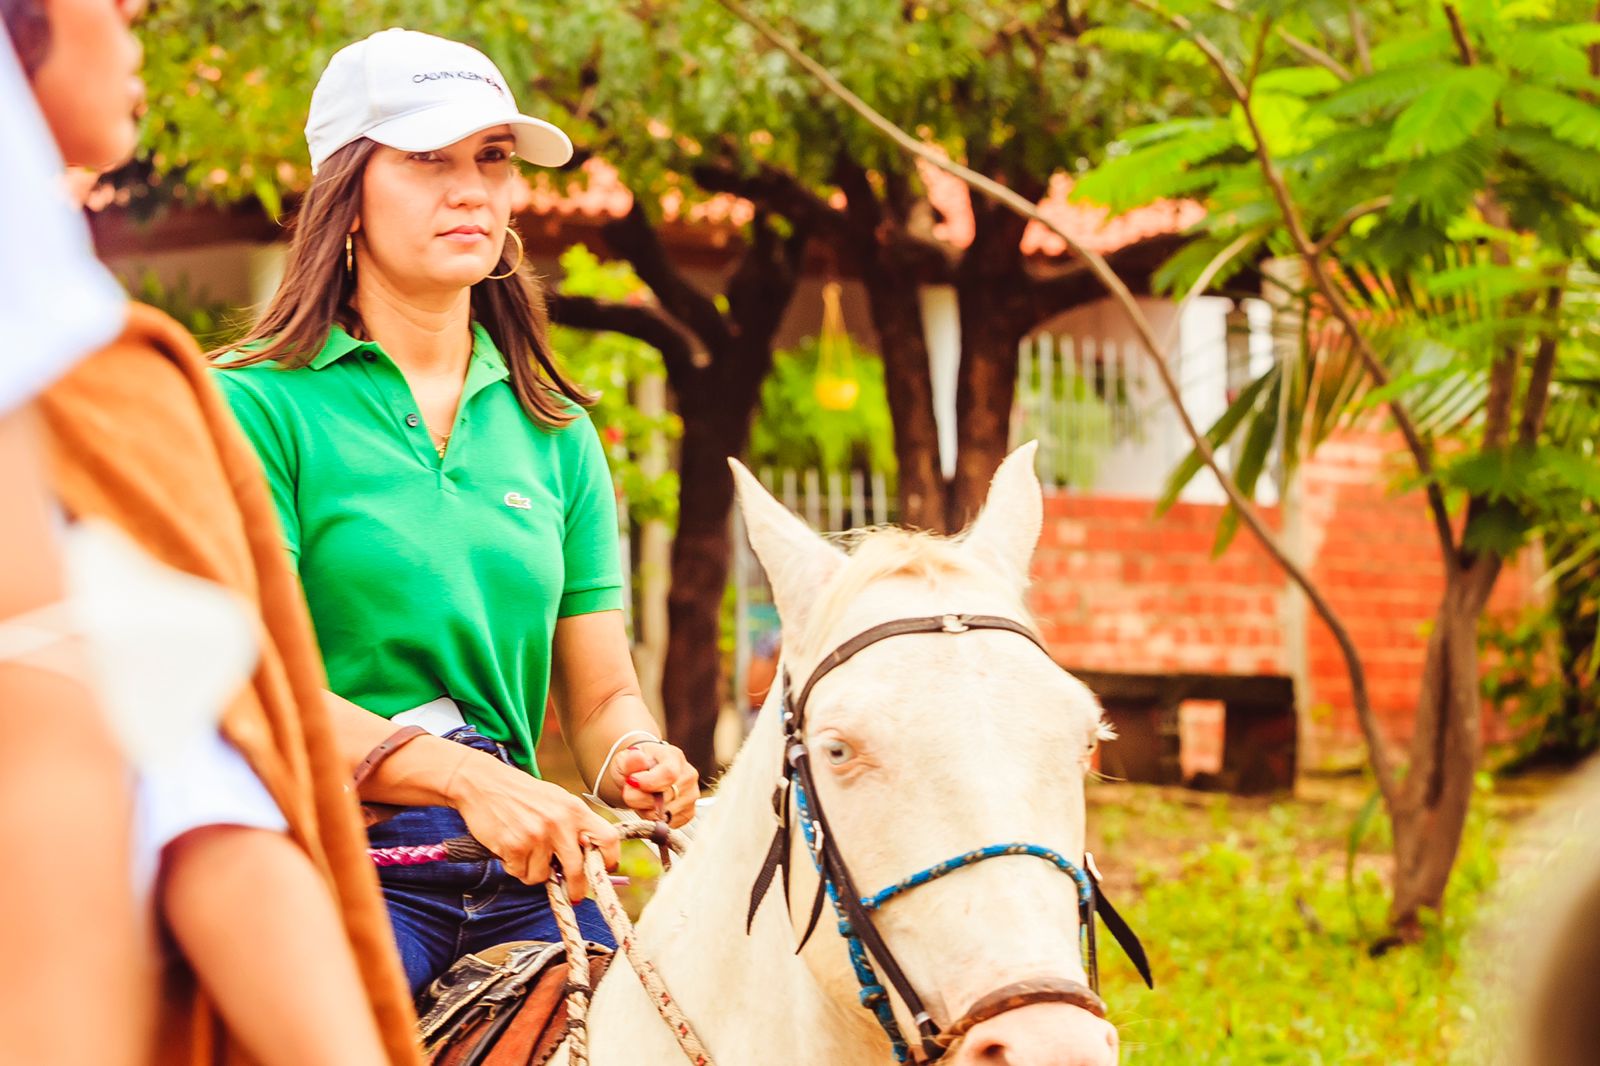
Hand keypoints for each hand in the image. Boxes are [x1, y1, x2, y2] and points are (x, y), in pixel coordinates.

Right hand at [446, 749, 619, 897]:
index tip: (603, 870)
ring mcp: (537, 835)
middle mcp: (560, 823)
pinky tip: (509, 847)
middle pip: (578, 870)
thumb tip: (589, 858)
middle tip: (572, 893)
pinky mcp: (515, 846)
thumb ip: (573, 825)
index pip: (608, 839)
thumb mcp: (556, 800)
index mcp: (574, 809)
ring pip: (543, 876)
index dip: (610, 859)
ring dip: (534, 871)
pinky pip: (521, 873)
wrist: (482, 783)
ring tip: (525, 850)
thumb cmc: (522, 794)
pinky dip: (515, 867)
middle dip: (576, 887)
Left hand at [611, 742, 699, 826]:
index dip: (649, 782)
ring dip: (647, 811)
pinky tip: (651, 807)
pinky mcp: (689, 813)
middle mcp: (688, 775)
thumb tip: (637, 758)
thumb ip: (629, 761)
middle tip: (631, 791)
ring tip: (642, 798)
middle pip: (665, 797)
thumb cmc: (634, 768)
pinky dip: (655, 820)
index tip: (631, 782)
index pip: (669, 774)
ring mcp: (691, 795)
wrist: (641, 776)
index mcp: (674, 757)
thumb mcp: (625, 760)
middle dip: (640, 799)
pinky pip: (668, 824)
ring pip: (665, 814)